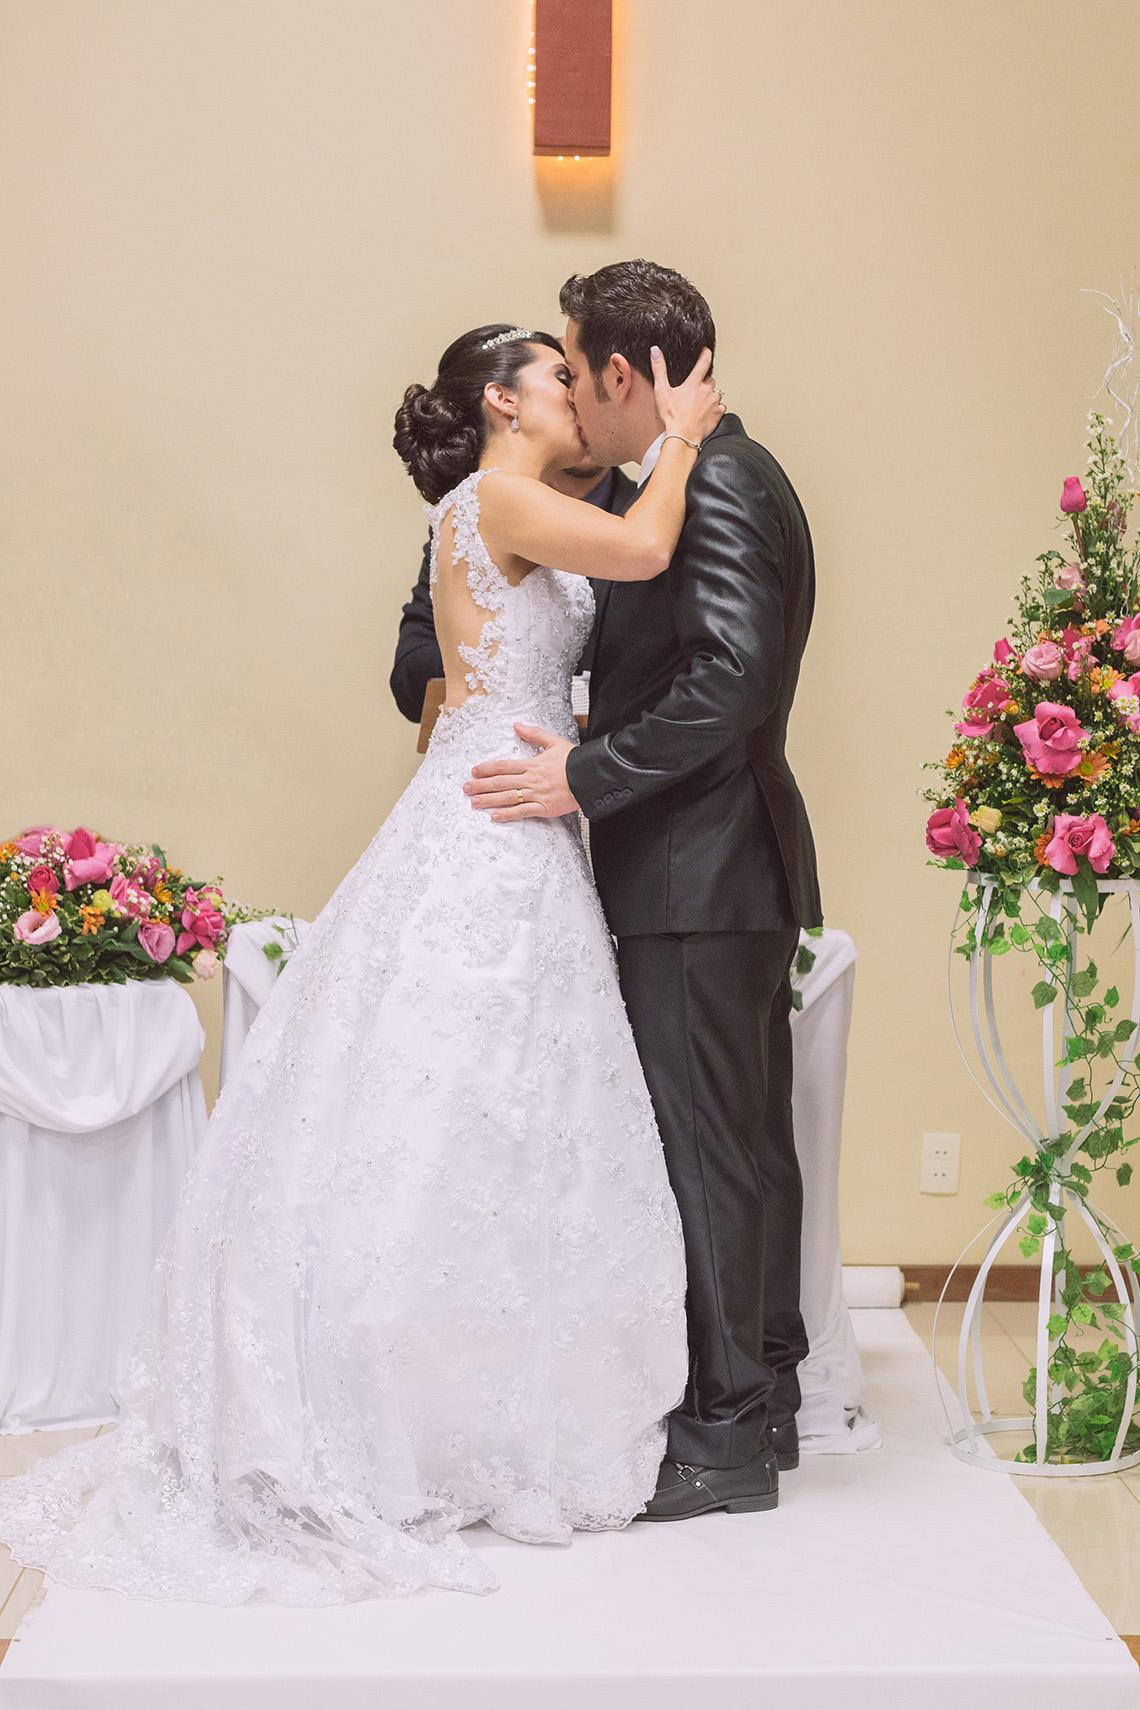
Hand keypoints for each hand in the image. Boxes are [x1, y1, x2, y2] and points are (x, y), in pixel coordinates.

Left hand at [464, 725, 578, 820]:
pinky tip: (496, 817)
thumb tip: (517, 725)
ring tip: (474, 803)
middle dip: (481, 785)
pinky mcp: (544, 807)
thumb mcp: (554, 742)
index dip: (487, 769)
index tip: (474, 772)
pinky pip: (523, 811)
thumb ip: (534, 734)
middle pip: (501, 782)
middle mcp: (531, 779)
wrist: (591, 776)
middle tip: (466, 788)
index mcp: (532, 764)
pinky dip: (508, 815)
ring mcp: (537, 794)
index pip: (504, 766)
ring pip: (508, 797)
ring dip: (489, 800)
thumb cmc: (575, 761)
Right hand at [652, 345, 723, 446]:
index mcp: (694, 383)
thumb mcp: (662, 391)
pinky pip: (721, 407)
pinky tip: (707, 412)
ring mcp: (714, 402)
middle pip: (710, 380)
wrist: (683, 436)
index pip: (704, 362)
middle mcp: (707, 390)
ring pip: (716, 393)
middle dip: (704, 382)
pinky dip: (716, 408)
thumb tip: (656, 352)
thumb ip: (659, 369)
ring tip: (700, 402)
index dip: (705, 353)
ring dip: (710, 395)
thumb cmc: (673, 416)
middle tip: (695, 390)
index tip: (706, 350)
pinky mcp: (718, 414)